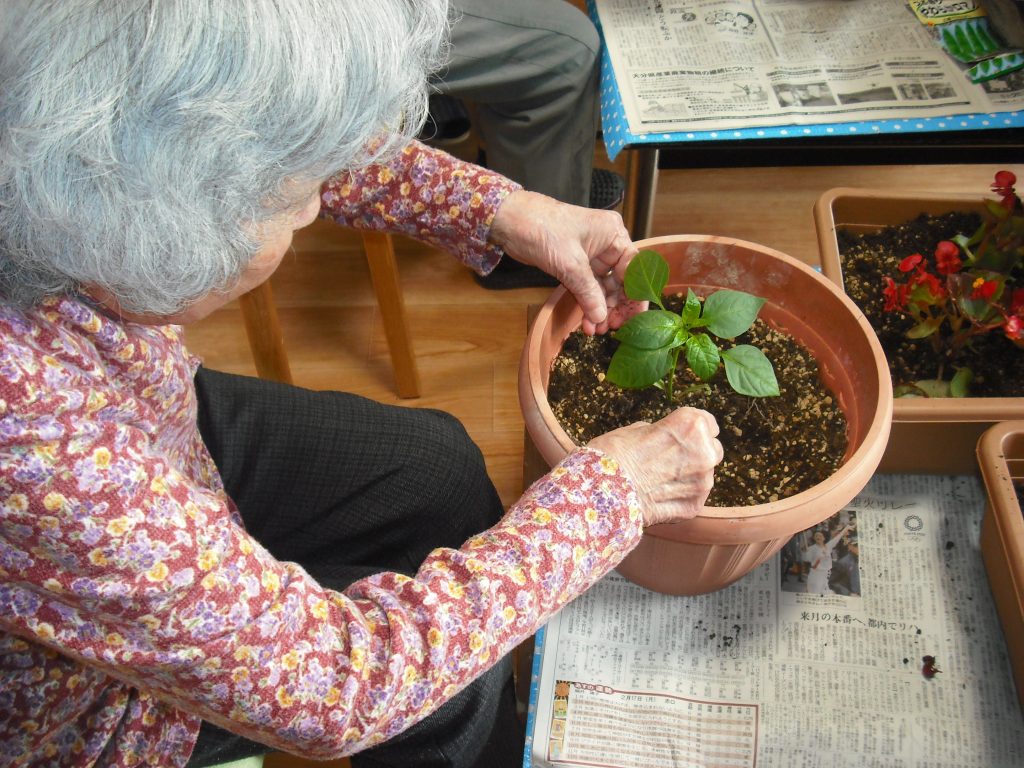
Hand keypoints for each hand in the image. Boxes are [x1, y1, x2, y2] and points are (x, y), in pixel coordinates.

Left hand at [488, 190, 643, 334]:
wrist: (510, 221)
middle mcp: (606, 244)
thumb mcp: (570, 263)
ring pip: (603, 287)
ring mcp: (591, 255)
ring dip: (601, 308)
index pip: (634, 268)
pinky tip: (588, 321)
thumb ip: (588, 292)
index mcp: (613, 235)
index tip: (636, 318)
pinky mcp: (575, 264)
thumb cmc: (543, 230)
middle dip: (616, 306)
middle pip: (621, 280)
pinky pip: (587, 287)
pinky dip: (588, 303)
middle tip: (612, 328)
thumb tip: (601, 317)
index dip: (636, 294)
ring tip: (596, 330)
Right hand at [588, 408, 722, 526]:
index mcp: (690, 426)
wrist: (600, 493)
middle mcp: (704, 453)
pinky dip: (681, 496)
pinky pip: (693, 497)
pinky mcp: (695, 506)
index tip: (684, 434)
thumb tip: (666, 439)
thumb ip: (661, 433)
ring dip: (688, 476)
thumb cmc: (613, 455)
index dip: (693, 428)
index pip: (707, 422)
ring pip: (704, 475)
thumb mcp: (635, 430)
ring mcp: (702, 483)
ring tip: (660, 480)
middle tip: (671, 458)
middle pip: (712, 449)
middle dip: (696, 452)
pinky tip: (659, 495)